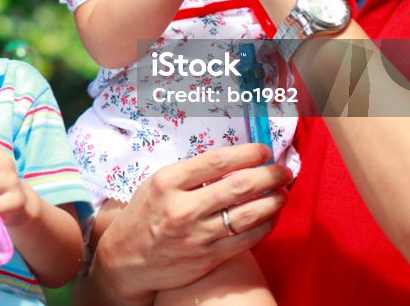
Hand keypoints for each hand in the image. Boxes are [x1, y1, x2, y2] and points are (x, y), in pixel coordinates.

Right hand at [92, 144, 290, 299]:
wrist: (126, 259)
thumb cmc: (144, 215)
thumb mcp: (157, 184)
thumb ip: (191, 173)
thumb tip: (233, 160)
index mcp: (168, 182)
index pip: (218, 161)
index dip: (248, 153)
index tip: (264, 150)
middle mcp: (183, 207)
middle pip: (239, 186)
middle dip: (269, 175)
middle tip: (283, 171)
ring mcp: (196, 235)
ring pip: (248, 214)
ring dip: (273, 200)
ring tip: (283, 192)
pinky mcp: (207, 257)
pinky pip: (245, 240)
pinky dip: (264, 226)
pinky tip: (272, 216)